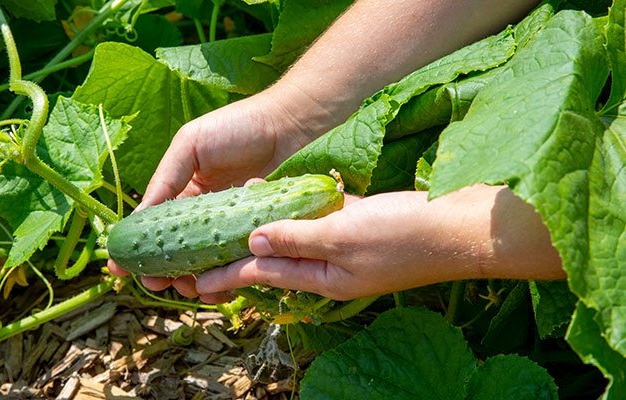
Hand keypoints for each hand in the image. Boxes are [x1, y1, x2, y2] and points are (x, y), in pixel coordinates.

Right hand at [107, 84, 334, 285]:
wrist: (289, 126)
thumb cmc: (238, 128)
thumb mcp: (191, 145)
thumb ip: (166, 179)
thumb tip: (136, 218)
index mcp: (185, 192)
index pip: (157, 227)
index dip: (139, 249)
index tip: (121, 269)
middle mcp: (206, 213)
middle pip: (181, 252)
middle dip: (166, 273)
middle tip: (158, 285)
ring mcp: (232, 226)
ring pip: (209, 263)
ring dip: (197, 280)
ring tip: (194, 288)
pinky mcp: (257, 233)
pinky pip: (240, 260)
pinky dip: (229, 275)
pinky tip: (224, 285)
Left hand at [194, 185, 563, 302]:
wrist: (454, 226)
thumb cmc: (401, 236)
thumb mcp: (343, 237)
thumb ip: (296, 238)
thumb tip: (253, 240)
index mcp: (323, 278)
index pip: (264, 274)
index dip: (228, 275)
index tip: (195, 281)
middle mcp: (328, 264)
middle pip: (273, 260)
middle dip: (236, 257)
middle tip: (199, 255)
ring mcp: (341, 243)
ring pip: (290, 237)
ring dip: (260, 229)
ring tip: (224, 220)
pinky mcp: (353, 222)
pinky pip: (312, 218)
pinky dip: (290, 209)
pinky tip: (270, 194)